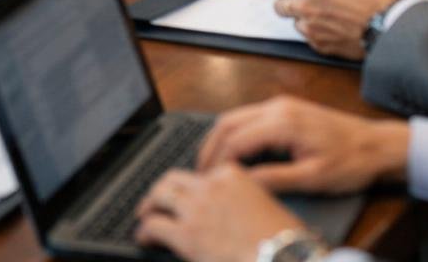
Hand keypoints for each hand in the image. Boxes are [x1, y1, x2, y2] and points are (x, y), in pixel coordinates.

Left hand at [135, 165, 306, 261]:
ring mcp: (196, 209)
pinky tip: (144, 238)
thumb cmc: (283, 239)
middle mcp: (210, 186)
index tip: (185, 196)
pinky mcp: (186, 234)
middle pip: (172, 179)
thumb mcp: (266, 204)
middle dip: (161, 191)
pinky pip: (153, 226)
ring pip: (158, 196)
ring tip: (145, 216)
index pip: (198, 174)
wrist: (282, 257)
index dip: (188, 187)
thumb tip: (231, 213)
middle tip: (155, 202)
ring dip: (149, 206)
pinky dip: (144, 232)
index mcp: (231, 175)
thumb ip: (243, 199)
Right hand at [197, 96, 409, 195]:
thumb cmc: (351, 162)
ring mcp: (281, 104)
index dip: (217, 162)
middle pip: (228, 122)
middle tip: (201, 173)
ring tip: (213, 166)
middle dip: (210, 148)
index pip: (235, 139)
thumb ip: (275, 179)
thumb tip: (242, 183)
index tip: (209, 181)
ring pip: (236, 117)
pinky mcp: (286, 108)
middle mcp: (278, 106)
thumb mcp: (313, 178)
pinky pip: (249, 117)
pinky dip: (235, 134)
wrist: (377, 145)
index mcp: (283, 121)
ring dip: (220, 140)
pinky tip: (235, 154)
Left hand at [267, 0, 412, 59]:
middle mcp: (304, 4)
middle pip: (279, 6)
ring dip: (306, 20)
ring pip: (296, 25)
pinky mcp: (323, 47)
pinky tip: (336, 29)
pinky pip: (312, 40)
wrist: (396, 25)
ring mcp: (312, 28)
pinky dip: (320, 35)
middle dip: (291, 1)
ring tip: (327, 15)